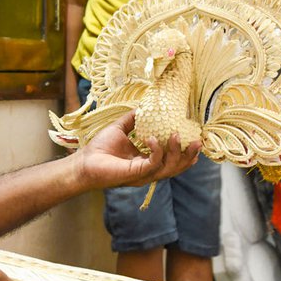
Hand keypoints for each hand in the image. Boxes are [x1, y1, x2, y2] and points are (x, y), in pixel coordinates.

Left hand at [76, 111, 199, 188]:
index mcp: (147, 161)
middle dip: (189, 156)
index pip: (173, 160)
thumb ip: (133, 120)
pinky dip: (157, 151)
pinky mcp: (135, 174)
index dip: (186, 153)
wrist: (83, 162)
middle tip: (197, 142)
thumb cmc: (99, 148)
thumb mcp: (120, 129)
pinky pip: (153, 164)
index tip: (196, 139)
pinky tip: (153, 138)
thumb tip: (143, 107)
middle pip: (177, 168)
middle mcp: (148, 170)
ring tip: (178, 136)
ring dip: (177, 153)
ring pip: (169, 168)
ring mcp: (143, 174)